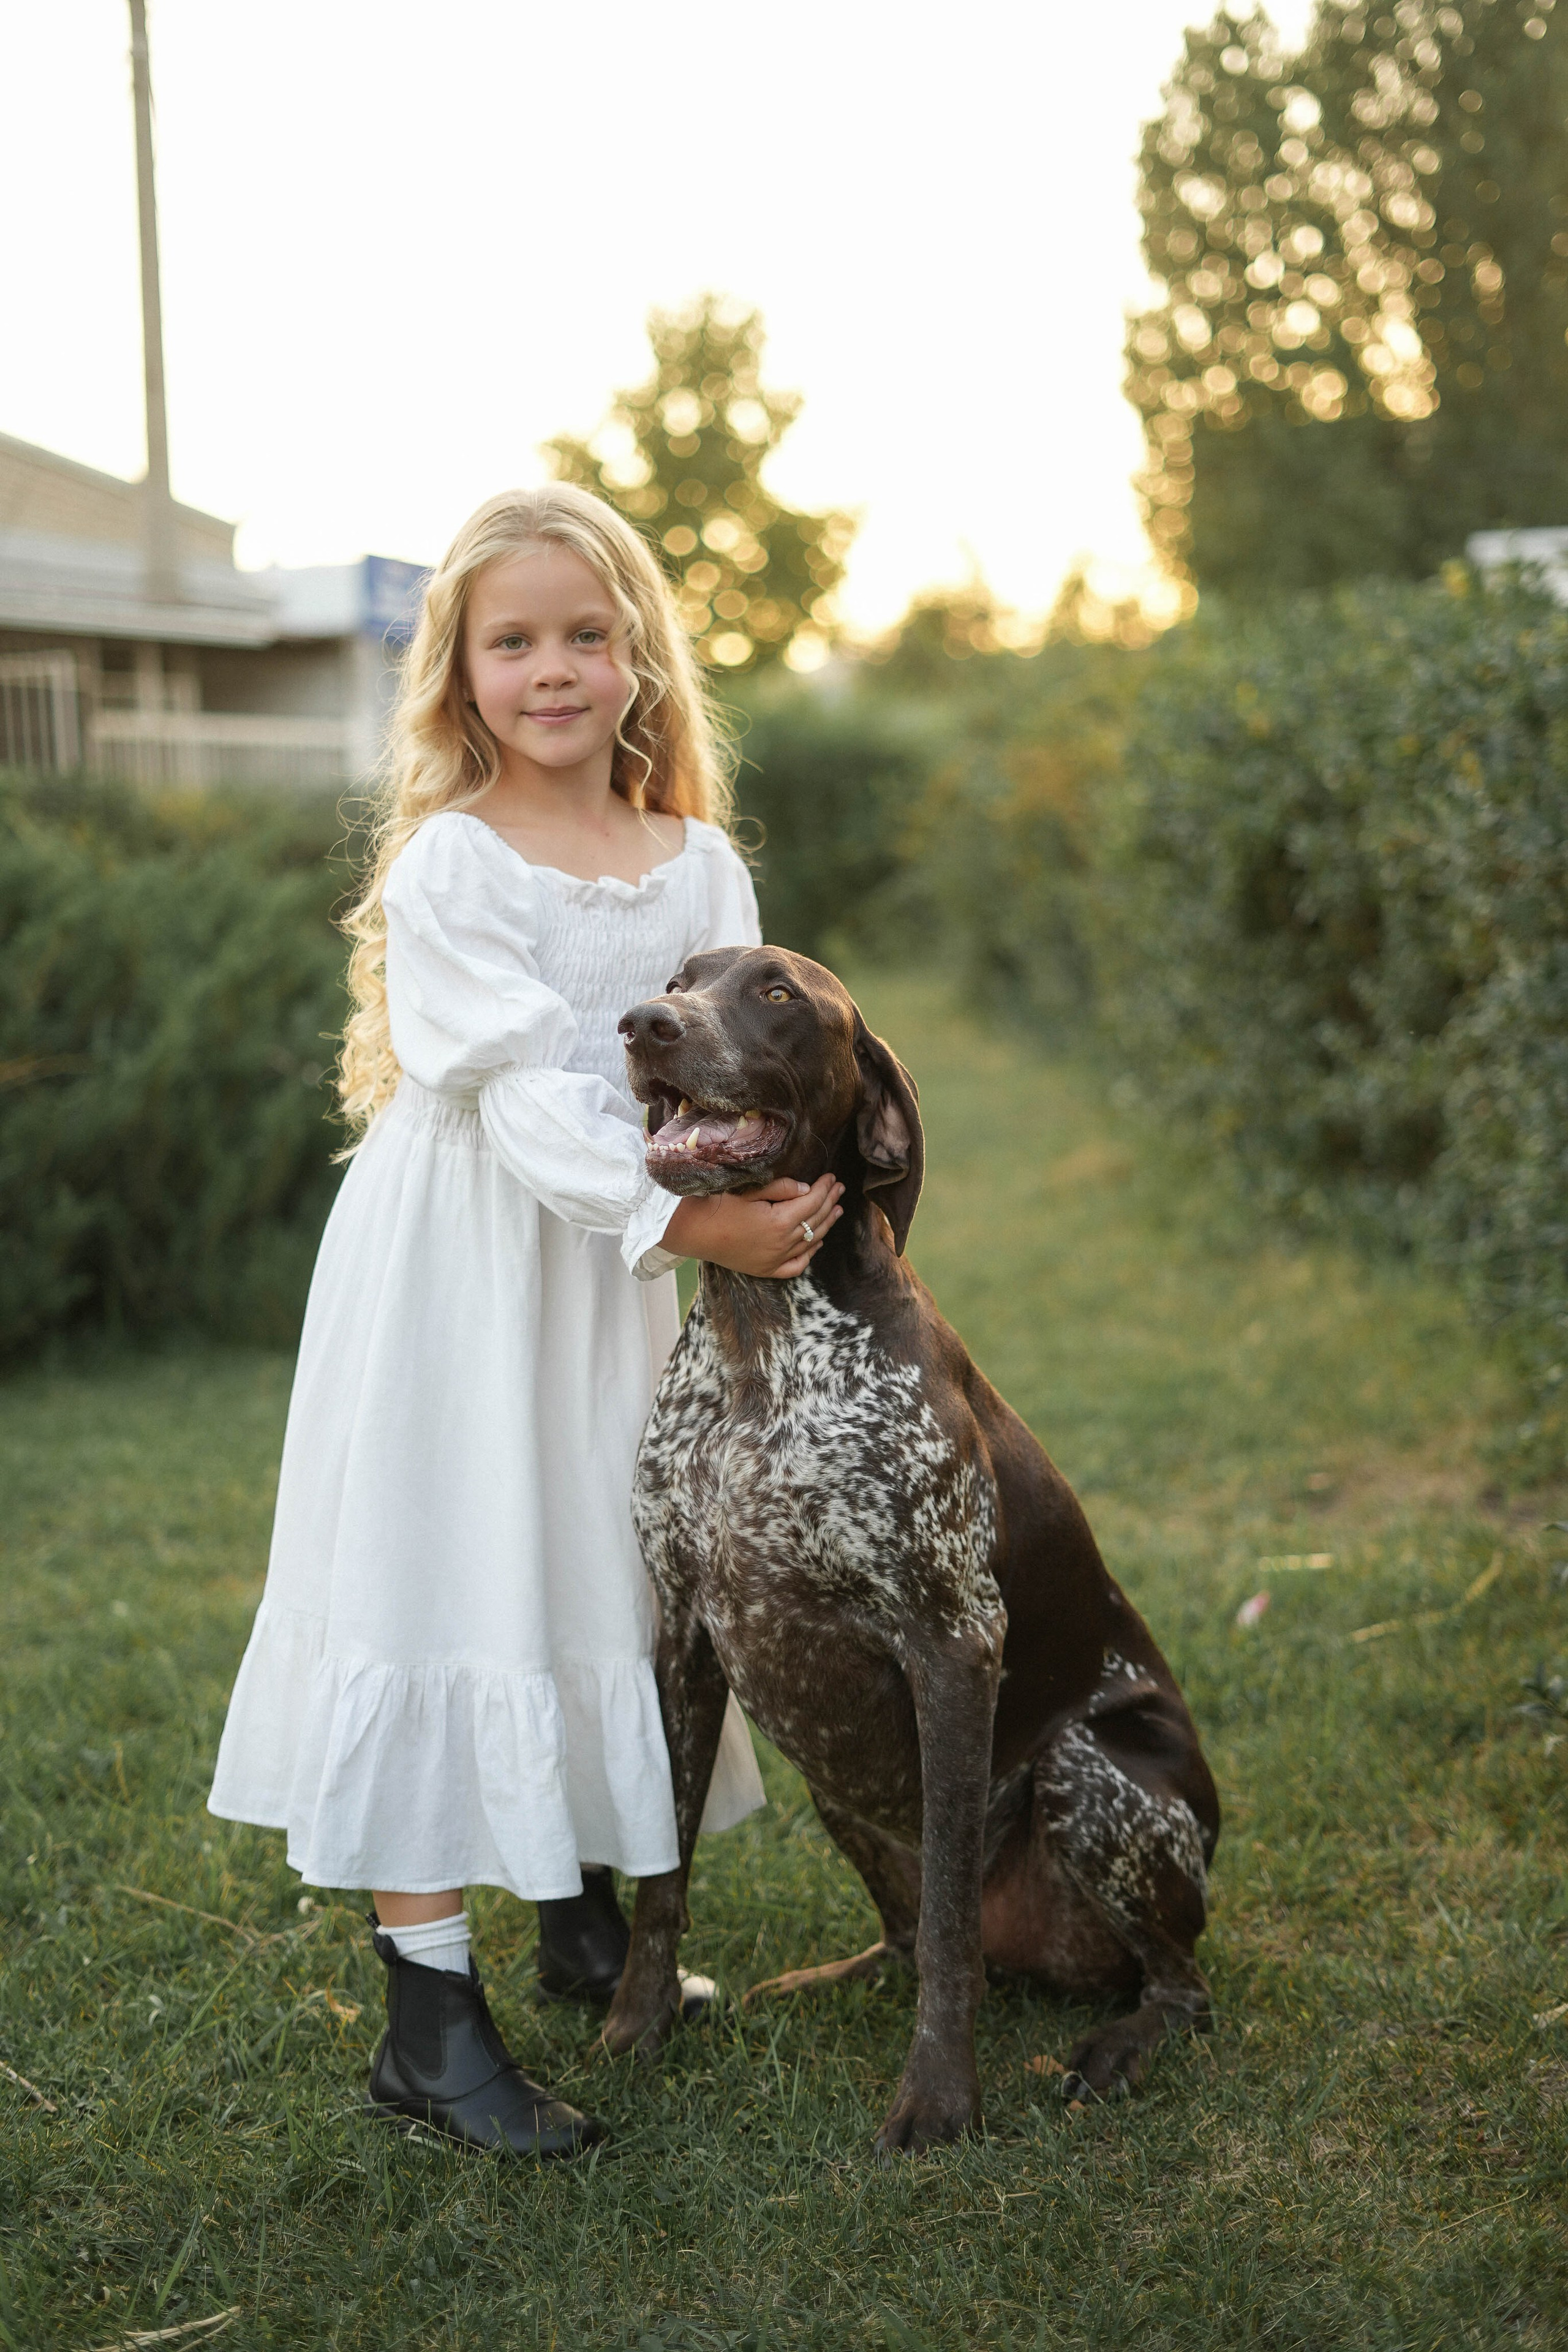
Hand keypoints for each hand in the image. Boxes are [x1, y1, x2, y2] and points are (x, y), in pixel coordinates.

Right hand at [663, 1174, 843, 1278]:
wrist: (692, 1231)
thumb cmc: (717, 1205)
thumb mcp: (749, 1191)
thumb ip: (781, 1189)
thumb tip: (807, 1188)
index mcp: (780, 1222)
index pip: (812, 1202)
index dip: (824, 1188)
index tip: (831, 1176)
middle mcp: (782, 1244)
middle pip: (816, 1221)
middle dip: (830, 1202)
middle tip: (839, 1188)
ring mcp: (775, 1260)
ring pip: (811, 1242)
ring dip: (826, 1225)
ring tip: (837, 1210)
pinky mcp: (766, 1269)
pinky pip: (796, 1265)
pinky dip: (809, 1254)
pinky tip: (817, 1243)